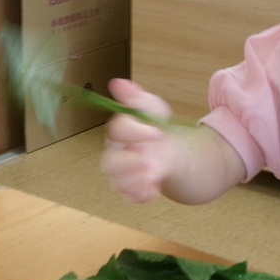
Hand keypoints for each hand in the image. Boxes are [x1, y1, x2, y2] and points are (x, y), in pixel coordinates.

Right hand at [99, 79, 186, 203]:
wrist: (170, 150)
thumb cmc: (155, 126)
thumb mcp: (151, 108)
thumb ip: (135, 98)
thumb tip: (118, 82)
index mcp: (118, 132)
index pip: (118, 131)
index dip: (136, 132)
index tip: (158, 132)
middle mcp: (115, 154)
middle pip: (109, 163)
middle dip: (129, 164)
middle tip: (150, 162)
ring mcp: (122, 173)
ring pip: (117, 182)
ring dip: (135, 181)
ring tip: (153, 174)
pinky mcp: (131, 189)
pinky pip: (130, 197)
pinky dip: (142, 195)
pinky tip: (155, 189)